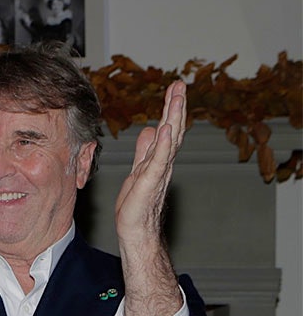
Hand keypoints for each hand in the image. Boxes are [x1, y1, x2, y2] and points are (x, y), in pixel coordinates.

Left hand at [115, 80, 184, 254]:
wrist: (136, 231)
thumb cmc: (136, 205)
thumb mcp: (137, 171)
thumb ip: (145, 151)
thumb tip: (152, 129)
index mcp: (158, 159)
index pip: (168, 129)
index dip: (171, 109)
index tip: (174, 88)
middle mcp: (162, 163)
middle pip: (173, 130)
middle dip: (176, 106)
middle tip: (180, 84)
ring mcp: (158, 173)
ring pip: (169, 141)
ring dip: (173, 118)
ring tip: (176, 97)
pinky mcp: (149, 183)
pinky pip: (158, 161)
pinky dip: (162, 145)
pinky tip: (166, 129)